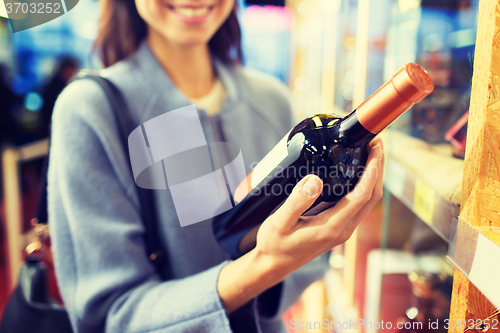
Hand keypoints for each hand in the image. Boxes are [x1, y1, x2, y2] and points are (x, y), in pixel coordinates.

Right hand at [217, 138, 383, 312]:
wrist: (274, 264)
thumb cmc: (275, 245)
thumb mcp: (279, 223)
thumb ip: (297, 202)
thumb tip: (315, 179)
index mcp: (332, 227)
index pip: (361, 195)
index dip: (372, 170)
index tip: (373, 148)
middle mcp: (343, 229)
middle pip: (371, 196)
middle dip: (377, 168)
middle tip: (375, 142)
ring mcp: (342, 229)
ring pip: (367, 200)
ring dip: (373, 176)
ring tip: (369, 151)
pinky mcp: (338, 227)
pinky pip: (358, 204)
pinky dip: (363, 184)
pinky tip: (355, 171)